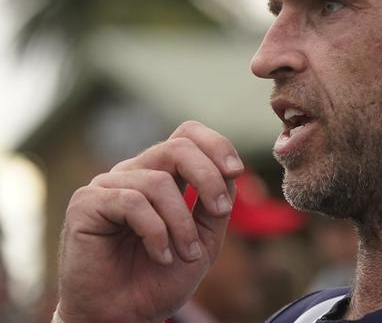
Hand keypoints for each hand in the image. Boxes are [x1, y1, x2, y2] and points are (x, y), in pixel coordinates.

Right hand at [57, 121, 243, 322]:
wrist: (122, 317)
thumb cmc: (159, 278)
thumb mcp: (203, 239)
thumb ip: (216, 204)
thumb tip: (230, 172)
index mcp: (161, 175)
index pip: (187, 135)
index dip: (215, 145)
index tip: (236, 171)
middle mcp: (134, 173)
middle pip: (177, 147)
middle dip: (208, 177)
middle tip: (221, 210)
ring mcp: (108, 185)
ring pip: (158, 182)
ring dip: (182, 223)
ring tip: (186, 253)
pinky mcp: (86, 203)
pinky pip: (132, 202)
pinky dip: (156, 232)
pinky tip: (160, 255)